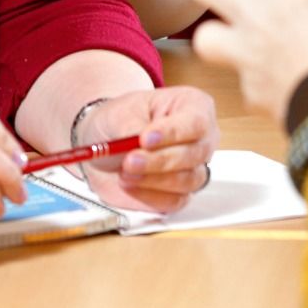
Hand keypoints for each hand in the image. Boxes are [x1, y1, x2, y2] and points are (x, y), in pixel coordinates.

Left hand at [71, 86, 219, 213]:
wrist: (106, 143)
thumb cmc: (121, 119)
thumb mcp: (121, 112)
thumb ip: (131, 128)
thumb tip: (137, 145)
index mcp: (194, 106)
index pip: (195, 123)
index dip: (172, 133)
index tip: (145, 139)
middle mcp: (201, 138)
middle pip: (194, 154)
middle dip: (160, 160)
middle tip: (130, 160)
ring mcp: (194, 167)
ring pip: (188, 180)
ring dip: (154, 180)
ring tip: (125, 173)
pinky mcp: (181, 193)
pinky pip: (175, 201)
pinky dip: (150, 195)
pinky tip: (130, 185)